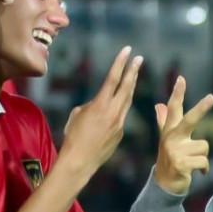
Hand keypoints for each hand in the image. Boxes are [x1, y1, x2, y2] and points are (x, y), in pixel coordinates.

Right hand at [60, 46, 143, 174]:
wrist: (80, 161)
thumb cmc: (73, 136)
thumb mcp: (77, 114)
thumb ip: (91, 105)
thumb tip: (99, 105)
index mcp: (101, 104)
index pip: (113, 78)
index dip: (120, 63)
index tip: (127, 51)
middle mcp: (113, 112)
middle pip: (126, 88)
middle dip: (133, 72)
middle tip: (139, 59)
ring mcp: (119, 123)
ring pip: (127, 101)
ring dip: (130, 87)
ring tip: (134, 76)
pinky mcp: (120, 133)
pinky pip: (122, 116)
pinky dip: (120, 108)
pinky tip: (117, 105)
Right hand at [153, 76, 212, 195]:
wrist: (164, 184)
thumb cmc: (170, 159)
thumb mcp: (167, 139)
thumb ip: (163, 121)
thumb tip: (158, 105)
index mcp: (169, 131)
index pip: (173, 109)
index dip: (177, 93)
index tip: (181, 79)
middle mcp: (171, 138)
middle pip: (189, 120)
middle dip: (201, 108)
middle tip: (212, 97)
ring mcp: (175, 151)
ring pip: (204, 146)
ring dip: (203, 157)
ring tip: (193, 163)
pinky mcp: (181, 164)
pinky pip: (204, 161)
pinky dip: (204, 168)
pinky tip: (197, 172)